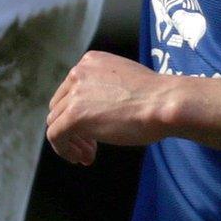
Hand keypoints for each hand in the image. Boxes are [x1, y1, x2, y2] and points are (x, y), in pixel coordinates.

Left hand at [45, 50, 176, 164]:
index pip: (72, 90)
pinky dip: (63, 149)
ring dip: (71, 141)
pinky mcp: (74, 116)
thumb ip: (106, 89)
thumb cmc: (157, 98)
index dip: (78, 113)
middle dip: (73, 128)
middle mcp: (78, 73)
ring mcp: (74, 94)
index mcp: (90, 62)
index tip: (93, 129)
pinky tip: (81, 158)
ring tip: (86, 155)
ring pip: (56, 121)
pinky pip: (55, 135)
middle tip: (90, 146)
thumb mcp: (124, 82)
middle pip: (61, 106)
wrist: (165, 103)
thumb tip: (96, 110)